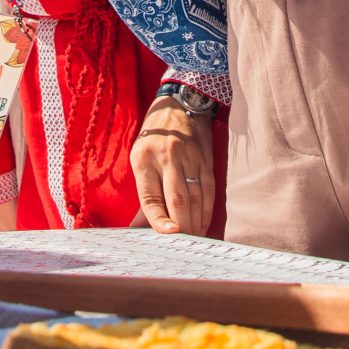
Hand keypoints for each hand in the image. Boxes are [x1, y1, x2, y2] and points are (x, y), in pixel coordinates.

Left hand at [131, 98, 213, 234]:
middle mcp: (168, 158)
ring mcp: (190, 158)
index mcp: (145, 159)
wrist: (179, 104)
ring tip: (192, 239)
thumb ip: (144, 190)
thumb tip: (141, 225)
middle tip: (181, 244)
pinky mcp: (206, 160)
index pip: (151, 196)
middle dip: (182, 226)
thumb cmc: (154, 137)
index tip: (167, 234)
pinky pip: (209, 190)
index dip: (159, 218)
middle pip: (177, 199)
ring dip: (195, 222)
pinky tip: (204, 224)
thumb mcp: (139, 157)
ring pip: (196, 197)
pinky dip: (207, 211)